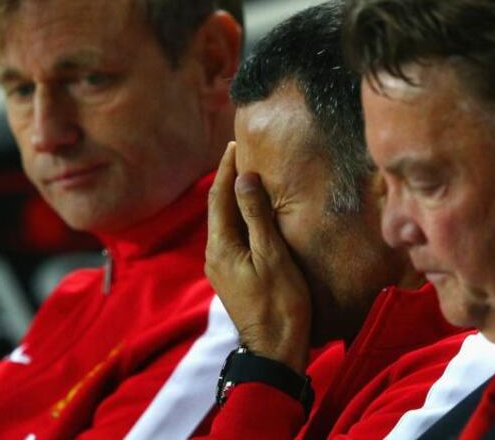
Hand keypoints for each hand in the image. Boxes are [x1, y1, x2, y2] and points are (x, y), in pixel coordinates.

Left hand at [206, 142, 311, 373]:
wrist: (276, 349)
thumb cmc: (279, 303)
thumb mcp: (272, 255)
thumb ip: (256, 215)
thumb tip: (243, 178)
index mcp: (220, 247)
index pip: (218, 197)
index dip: (226, 169)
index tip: (235, 145)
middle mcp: (214, 255)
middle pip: (218, 208)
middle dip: (228, 180)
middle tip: (242, 154)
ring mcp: (222, 268)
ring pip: (225, 223)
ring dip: (235, 199)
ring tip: (249, 177)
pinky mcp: (234, 276)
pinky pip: (233, 237)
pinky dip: (241, 218)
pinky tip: (255, 213)